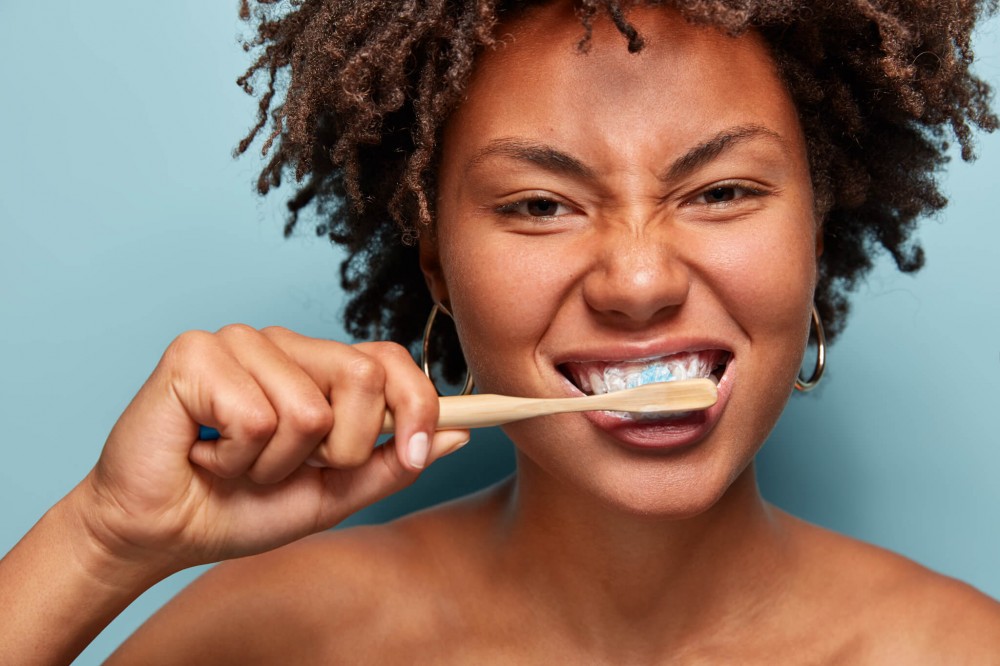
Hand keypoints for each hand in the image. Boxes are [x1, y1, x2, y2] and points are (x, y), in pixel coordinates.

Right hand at [74, 325, 468, 574]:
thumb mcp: (334, 496)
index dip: (417, 403)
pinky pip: (255, 418)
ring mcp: (240, 342)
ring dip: (275, 465)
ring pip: (308, 409)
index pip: (389, 359)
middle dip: (339, 449)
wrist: (165, 534)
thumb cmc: (243, 508)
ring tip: (237, 463)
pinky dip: (234, 459)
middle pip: (363, 377)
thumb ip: (390, 463)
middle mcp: (286, 345)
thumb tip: (458, 434)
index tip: (416, 450)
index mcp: (319, 369)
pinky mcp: (195, 353)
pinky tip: (206, 454)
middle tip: (290, 467)